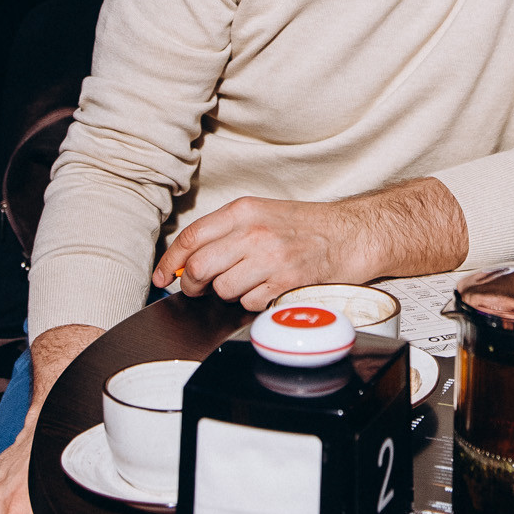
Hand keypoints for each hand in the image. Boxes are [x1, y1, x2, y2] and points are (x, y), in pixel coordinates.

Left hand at [154, 196, 363, 308]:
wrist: (352, 234)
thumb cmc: (308, 226)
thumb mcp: (263, 214)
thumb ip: (226, 232)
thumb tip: (186, 259)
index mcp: (243, 211)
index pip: (191, 237)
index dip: (169, 262)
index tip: (161, 277)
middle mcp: (253, 231)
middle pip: (198, 267)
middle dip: (191, 285)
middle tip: (197, 288)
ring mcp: (270, 257)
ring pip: (222, 289)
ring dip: (227, 294)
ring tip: (245, 284)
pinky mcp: (285, 281)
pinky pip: (248, 302)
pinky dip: (252, 302)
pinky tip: (266, 290)